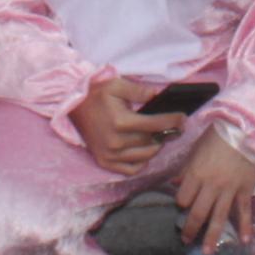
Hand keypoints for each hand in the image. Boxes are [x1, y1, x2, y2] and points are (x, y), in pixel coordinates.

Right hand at [70, 76, 184, 177]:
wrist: (72, 106)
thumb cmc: (95, 94)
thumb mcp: (117, 84)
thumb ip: (140, 91)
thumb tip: (158, 96)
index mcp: (120, 122)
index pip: (155, 125)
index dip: (173, 121)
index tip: (183, 118)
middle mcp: (115, 142)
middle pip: (152, 142)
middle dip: (166, 133)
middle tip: (175, 126)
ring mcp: (109, 155)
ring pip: (144, 157)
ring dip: (155, 147)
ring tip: (158, 136)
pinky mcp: (104, 162)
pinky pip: (131, 169)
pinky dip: (141, 162)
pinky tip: (143, 150)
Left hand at [172, 126, 254, 249]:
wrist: (246, 128)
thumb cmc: (218, 135)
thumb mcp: (196, 148)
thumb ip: (186, 168)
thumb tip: (174, 183)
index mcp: (195, 174)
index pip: (183, 198)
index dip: (180, 204)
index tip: (181, 208)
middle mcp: (210, 186)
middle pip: (197, 213)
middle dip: (190, 229)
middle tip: (186, 240)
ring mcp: (229, 190)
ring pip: (218, 218)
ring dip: (211, 237)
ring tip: (206, 251)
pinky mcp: (245, 190)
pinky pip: (244, 212)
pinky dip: (245, 227)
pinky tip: (243, 242)